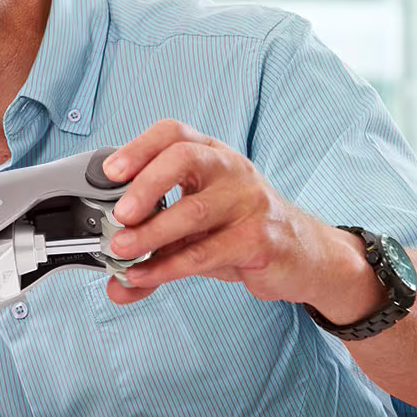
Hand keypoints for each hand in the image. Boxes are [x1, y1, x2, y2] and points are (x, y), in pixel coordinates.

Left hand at [100, 120, 381, 318]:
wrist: (305, 256)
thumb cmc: (243, 231)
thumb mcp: (196, 233)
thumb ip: (154, 253)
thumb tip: (114, 284)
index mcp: (211, 156)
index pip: (173, 133)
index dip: (139, 147)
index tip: (110, 172)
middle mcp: (231, 170)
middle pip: (184, 157)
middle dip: (145, 185)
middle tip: (119, 215)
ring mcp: (249, 201)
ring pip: (194, 210)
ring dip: (151, 233)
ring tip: (122, 251)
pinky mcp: (260, 238)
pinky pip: (207, 251)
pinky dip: (169, 266)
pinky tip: (144, 276)